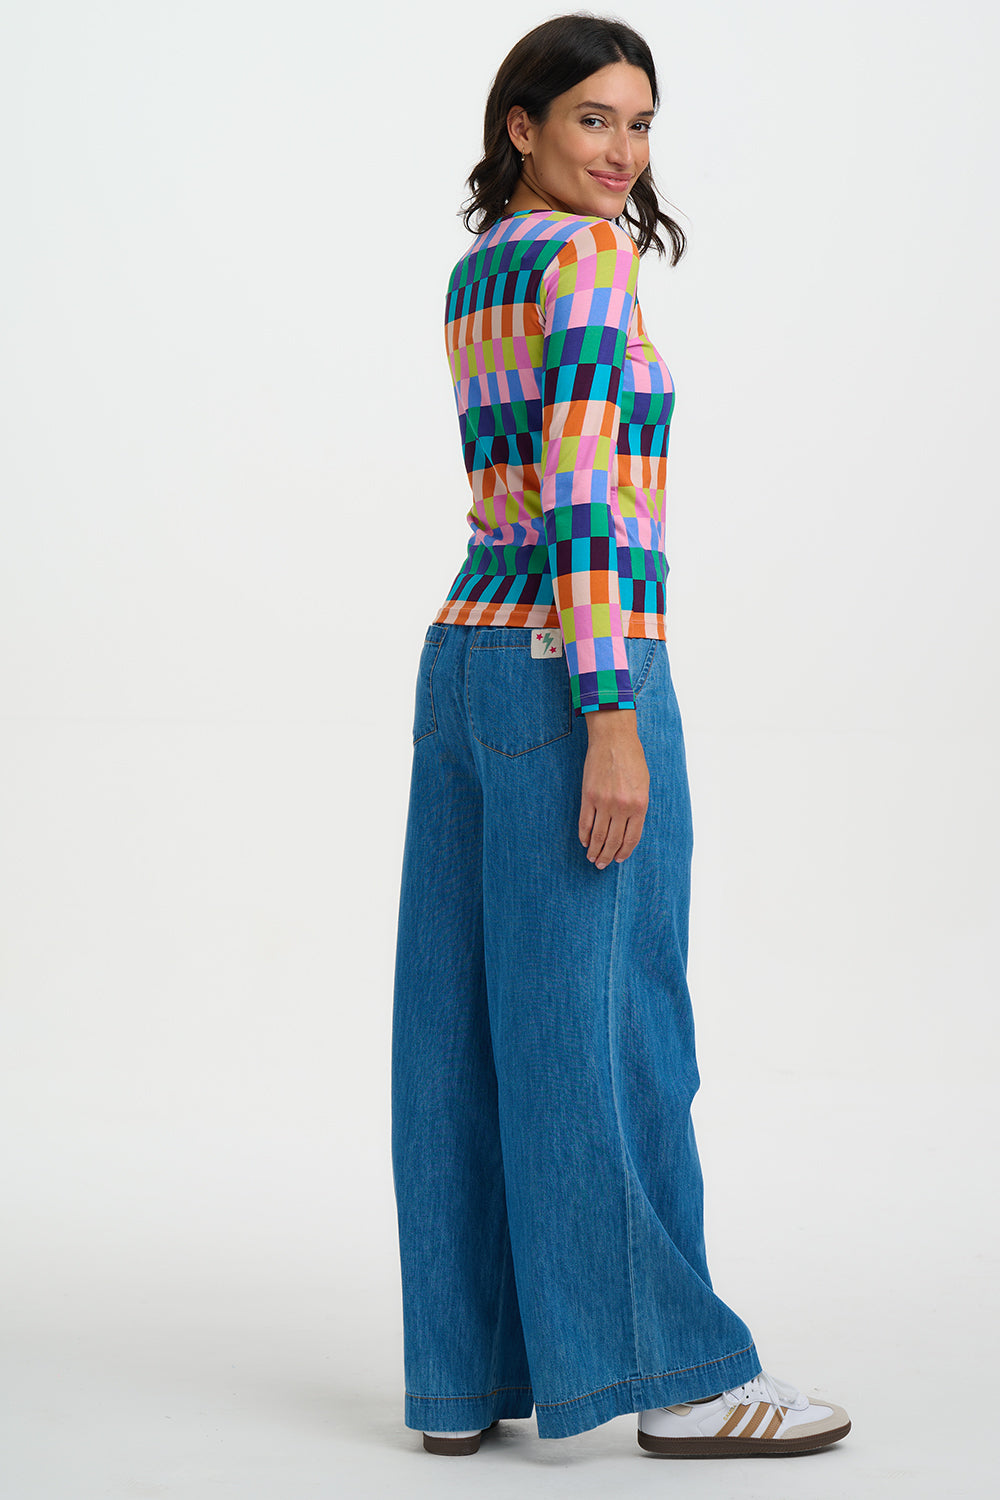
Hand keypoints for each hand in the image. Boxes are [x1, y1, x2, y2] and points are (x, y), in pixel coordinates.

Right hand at [578, 709, 648, 868]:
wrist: (614, 739)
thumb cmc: (632, 758)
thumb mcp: (643, 784)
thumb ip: (637, 807)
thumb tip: (629, 827)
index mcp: (639, 805)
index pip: (631, 838)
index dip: (624, 851)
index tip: (618, 859)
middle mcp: (622, 807)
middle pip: (614, 840)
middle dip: (607, 855)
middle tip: (602, 864)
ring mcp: (604, 802)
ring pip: (599, 835)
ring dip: (595, 849)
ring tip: (592, 858)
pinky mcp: (588, 796)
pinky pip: (585, 822)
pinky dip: (584, 834)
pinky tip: (584, 841)